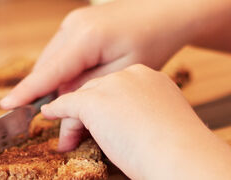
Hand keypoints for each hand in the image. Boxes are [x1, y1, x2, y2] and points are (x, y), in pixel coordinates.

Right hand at [0, 0, 204, 108]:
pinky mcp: (77, 22)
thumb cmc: (153, 41)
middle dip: (48, 97)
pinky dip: (65, 70)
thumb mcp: (124, 73)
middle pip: (47, 69)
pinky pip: (62, 52)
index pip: (48, 72)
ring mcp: (73, 20)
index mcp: (86, 37)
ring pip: (53, 61)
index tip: (5, 107)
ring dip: (58, 83)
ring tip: (78, 103)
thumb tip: (61, 107)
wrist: (167, 9)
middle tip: (61, 128)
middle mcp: (73, 24)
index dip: (26, 92)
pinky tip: (83, 82)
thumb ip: (90, 91)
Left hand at [40, 65, 230, 179]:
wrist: (181, 154)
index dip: (109, 106)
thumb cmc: (179, 149)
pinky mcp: (95, 101)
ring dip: (73, 119)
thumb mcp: (164, 123)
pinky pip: (68, 104)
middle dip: (88, 111)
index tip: (105, 124)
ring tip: (69, 141)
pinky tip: (49, 116)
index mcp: (154, 79)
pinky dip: (57, 112)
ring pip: (84, 97)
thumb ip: (147, 117)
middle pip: (99, 88)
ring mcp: (113, 86)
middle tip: (81, 133)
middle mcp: (133, 75)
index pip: (120, 86)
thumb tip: (130, 130)